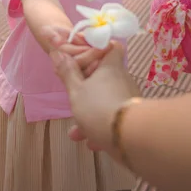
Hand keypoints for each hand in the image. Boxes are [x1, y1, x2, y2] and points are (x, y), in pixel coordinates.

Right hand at [43, 27, 139, 154]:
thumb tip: (57, 52)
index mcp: (110, 66)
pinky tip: (92, 142)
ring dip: (91, 114)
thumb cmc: (98, 106)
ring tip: (77, 133)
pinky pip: (114, 117)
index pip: (112, 47)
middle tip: (74, 100)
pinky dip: (102, 128)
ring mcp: (129, 98)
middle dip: (87, 91)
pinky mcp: (133, 117)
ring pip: (107, 100)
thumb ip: (67, 72)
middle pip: (105, 78)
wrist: (129, 136)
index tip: (87, 55)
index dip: (100, 49)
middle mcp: (123, 79)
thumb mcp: (76, 91)